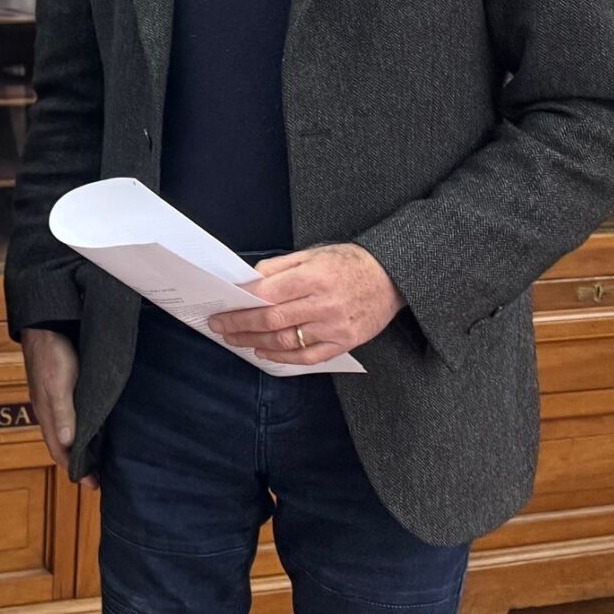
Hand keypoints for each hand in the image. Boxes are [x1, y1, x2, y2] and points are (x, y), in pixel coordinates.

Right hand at [20, 327, 94, 485]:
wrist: (46, 323)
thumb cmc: (51, 353)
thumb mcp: (58, 384)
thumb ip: (62, 412)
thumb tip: (67, 443)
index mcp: (47, 413)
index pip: (58, 450)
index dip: (75, 468)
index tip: (93, 485)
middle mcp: (50, 410)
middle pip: (63, 444)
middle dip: (79, 462)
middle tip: (101, 476)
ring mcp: (56, 399)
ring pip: (68, 431)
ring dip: (81, 446)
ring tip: (101, 457)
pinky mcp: (63, 388)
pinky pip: (73, 416)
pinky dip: (84, 429)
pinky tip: (97, 427)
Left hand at [211, 243, 399, 365]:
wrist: (392, 276)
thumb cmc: (348, 262)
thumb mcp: (311, 254)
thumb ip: (277, 267)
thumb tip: (247, 282)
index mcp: (313, 277)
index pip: (266, 294)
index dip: (240, 305)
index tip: (221, 309)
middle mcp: (324, 304)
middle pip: (272, 320)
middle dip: (240, 325)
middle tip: (220, 327)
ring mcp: (335, 327)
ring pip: (286, 341)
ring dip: (255, 342)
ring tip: (237, 340)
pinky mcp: (345, 342)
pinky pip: (308, 357)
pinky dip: (282, 358)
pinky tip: (264, 352)